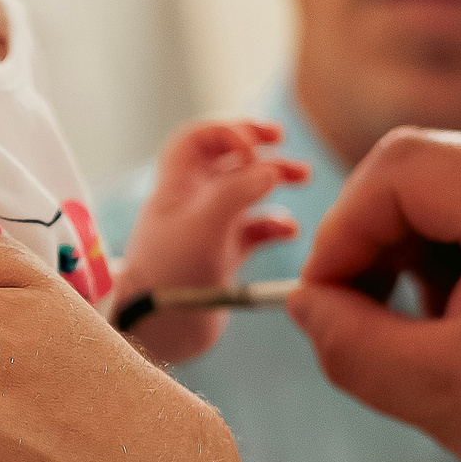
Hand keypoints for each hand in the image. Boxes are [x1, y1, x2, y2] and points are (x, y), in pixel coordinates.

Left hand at [109, 118, 308, 366]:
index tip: (255, 144)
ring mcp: (208, 229)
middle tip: (285, 144)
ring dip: (273, 180)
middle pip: (227, 159)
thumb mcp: (203, 225)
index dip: (228, 131)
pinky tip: (290, 229)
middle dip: (258, 148)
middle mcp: (192, 202)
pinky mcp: (222, 256)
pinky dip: (274, 224)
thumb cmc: (169, 273)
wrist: (157, 330)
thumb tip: (270, 168)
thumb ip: (237, 191)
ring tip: (302, 176)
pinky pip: (253, 231)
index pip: (199, 138)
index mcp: (177, 185)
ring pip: (245, 192)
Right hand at [289, 130, 460, 461]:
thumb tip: (309, 308)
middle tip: (376, 317)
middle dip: (391, 243)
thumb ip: (348, 340)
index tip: (329, 300)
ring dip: (442, 255)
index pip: (399, 167)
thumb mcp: (437, 390)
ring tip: (446, 335)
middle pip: (444, 172)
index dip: (345, 230)